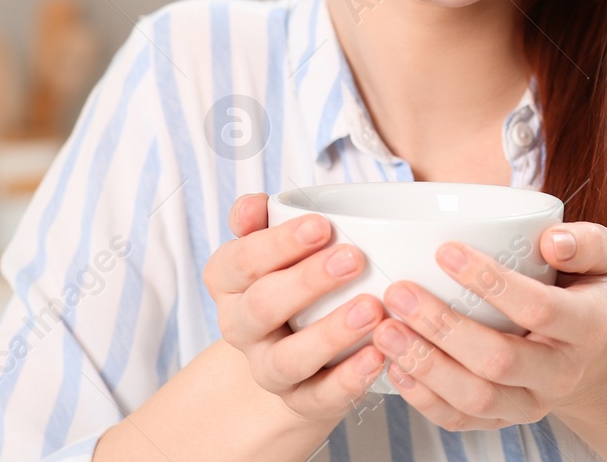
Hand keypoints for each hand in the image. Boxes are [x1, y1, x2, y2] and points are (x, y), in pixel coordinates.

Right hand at [202, 192, 391, 421]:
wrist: (298, 348)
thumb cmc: (291, 276)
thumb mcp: (274, 244)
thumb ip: (262, 219)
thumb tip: (254, 205)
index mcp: (228, 283)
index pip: (240, 262)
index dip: (278, 244)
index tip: (322, 225)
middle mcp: (240, 328)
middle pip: (262, 307)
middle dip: (308, 281)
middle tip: (354, 258)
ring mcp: (268, 368)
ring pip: (289, 359)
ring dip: (331, 333)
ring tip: (372, 308)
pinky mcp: (300, 401)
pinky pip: (320, 397)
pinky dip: (349, 379)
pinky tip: (378, 355)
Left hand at [371, 220, 606, 431]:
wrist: (592, 348)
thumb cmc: (583, 288)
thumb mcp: (602, 257)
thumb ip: (586, 243)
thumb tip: (552, 241)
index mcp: (587, 328)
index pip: (538, 309)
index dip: (491, 282)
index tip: (446, 251)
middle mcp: (561, 373)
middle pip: (499, 360)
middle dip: (442, 327)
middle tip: (398, 292)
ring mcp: (531, 403)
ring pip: (475, 398)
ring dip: (425, 366)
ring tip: (386, 330)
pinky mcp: (504, 419)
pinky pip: (460, 421)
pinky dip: (422, 398)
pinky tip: (394, 366)